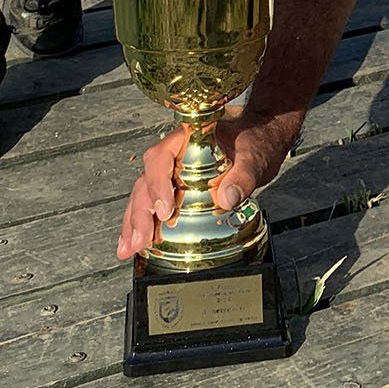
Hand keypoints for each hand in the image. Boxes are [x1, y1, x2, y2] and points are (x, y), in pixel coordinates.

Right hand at [115, 105, 303, 259]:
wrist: (260, 141)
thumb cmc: (254, 142)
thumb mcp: (254, 157)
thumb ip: (243, 175)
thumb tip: (226, 199)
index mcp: (186, 138)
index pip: (160, 158)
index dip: (158, 184)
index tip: (165, 211)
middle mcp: (172, 155)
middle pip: (146, 181)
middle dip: (140, 213)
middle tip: (141, 241)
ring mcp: (170, 172)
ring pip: (143, 195)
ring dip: (134, 223)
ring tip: (128, 249)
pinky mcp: (174, 189)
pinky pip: (152, 205)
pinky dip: (141, 224)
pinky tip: (133, 244)